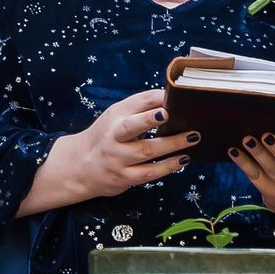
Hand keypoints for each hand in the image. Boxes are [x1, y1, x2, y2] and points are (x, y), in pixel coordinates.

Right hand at [33, 89, 195, 209]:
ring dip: (172, 144)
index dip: (154, 99)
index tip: (172, 95)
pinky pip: (150, 172)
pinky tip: (183, 159)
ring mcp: (118, 159)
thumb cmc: (108, 136)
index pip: (136, 102)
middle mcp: (113, 137)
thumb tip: (173, 99)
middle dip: (149, 119)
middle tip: (169, 114)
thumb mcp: (117, 117)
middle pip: (131, 127)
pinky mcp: (125, 177)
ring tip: (193, 137)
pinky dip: (168, 166)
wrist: (81, 166)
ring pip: (147, 151)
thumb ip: (140, 108)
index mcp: (115, 116)